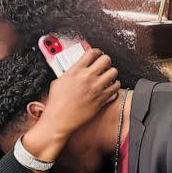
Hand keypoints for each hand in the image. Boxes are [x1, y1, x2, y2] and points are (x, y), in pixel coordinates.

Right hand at [22, 49, 119, 164]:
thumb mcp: (58, 82)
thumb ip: (70, 73)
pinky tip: (109, 88)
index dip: (97, 53)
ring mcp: (96, 87)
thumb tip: (75, 70)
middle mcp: (87, 77)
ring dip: (111, 73)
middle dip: (106, 61)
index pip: (92, 52)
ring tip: (107, 77)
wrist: (59, 120)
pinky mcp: (101, 98)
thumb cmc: (56, 104)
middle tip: (104, 66)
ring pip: (113, 72)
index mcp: (75, 70)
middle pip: (106, 59)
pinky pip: (116, 87)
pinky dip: (115, 86)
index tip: (97, 55)